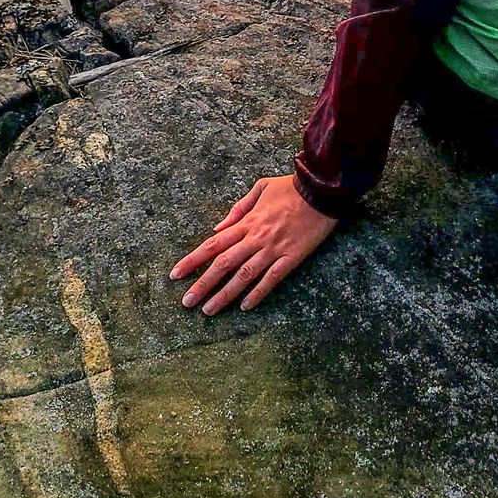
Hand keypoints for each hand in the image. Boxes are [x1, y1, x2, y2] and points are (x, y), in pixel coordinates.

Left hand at [170, 174, 337, 314]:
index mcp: (247, 222)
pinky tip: (245, 306)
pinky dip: (258, 293)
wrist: (321, 190)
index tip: (176, 274)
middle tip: (186, 302)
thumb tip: (218, 228)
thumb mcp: (261, 188)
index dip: (193, 259)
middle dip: (203, 283)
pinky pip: (272, 279)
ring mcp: (273, 249)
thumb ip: (239, 209)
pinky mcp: (291, 257)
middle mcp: (256, 237)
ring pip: (244, 276)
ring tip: (208, 310)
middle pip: (224, 263)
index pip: (213, 244)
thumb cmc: (290, 187)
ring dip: (224, 294)